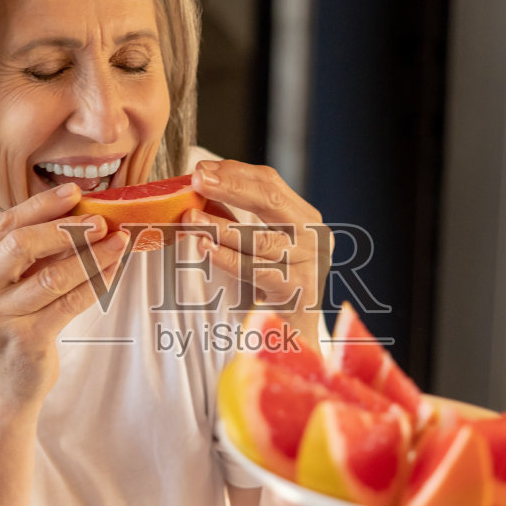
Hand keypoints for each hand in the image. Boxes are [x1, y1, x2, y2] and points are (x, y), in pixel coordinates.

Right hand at [0, 184, 128, 403]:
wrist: (2, 387)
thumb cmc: (7, 327)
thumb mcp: (0, 287)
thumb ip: (22, 253)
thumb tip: (74, 211)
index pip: (2, 225)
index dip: (40, 206)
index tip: (73, 192)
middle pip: (21, 244)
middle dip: (65, 227)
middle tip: (100, 220)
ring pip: (51, 275)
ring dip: (90, 254)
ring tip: (118, 241)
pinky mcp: (25, 340)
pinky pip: (69, 303)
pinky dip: (95, 283)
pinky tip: (113, 271)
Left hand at [187, 160, 326, 339]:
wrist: (296, 335)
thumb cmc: (272, 286)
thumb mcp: (263, 246)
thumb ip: (241, 218)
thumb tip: (202, 185)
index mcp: (306, 218)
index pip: (271, 183)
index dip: (235, 173)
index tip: (201, 170)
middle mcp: (314, 236)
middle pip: (270, 201)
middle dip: (230, 188)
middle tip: (197, 180)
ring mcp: (309, 263)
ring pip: (259, 239)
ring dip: (221, 227)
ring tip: (191, 219)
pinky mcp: (296, 291)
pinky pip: (254, 270)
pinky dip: (226, 258)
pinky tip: (204, 248)